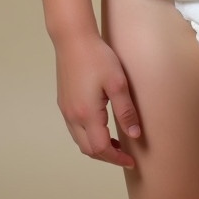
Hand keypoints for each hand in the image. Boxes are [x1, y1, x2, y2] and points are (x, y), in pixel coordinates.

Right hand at [54, 33, 141, 166]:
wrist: (73, 38)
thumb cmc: (97, 57)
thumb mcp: (117, 82)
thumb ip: (126, 110)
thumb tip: (134, 134)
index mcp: (87, 114)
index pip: (101, 148)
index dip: (117, 158)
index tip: (131, 160)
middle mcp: (73, 116)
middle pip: (88, 149)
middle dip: (107, 156)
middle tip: (124, 154)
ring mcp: (66, 109)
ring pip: (80, 140)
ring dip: (96, 146)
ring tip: (115, 142)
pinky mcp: (63, 102)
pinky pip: (75, 128)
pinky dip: (88, 135)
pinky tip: (100, 125)